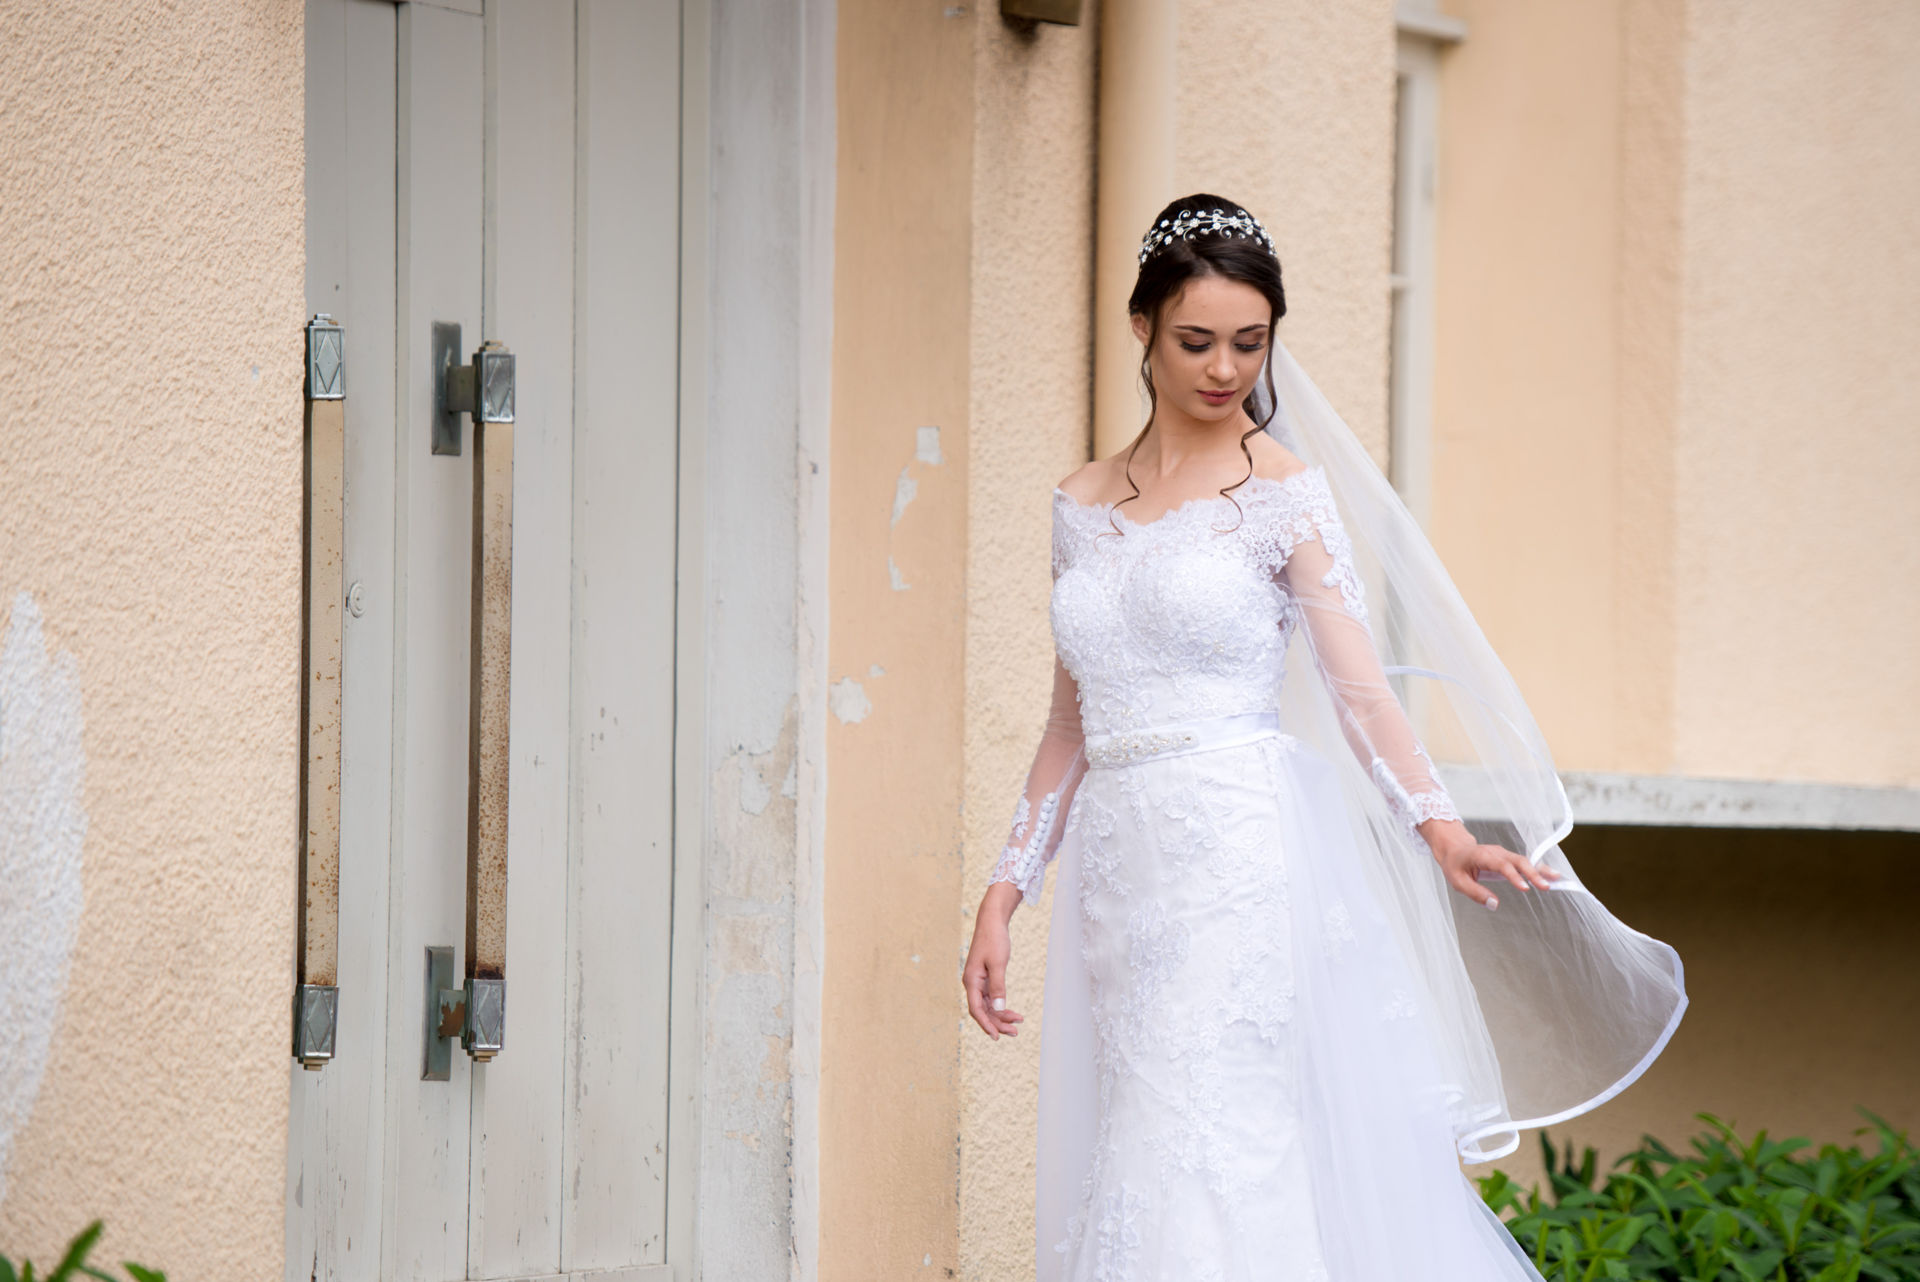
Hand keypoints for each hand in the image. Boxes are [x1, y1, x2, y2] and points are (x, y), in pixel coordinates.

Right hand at [962, 883, 1024, 1039]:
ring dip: (1002, 1016)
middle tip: (1015, 1033)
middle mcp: (972, 983)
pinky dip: (1002, 1006)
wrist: (992, 921)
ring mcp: (979, 982)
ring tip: (1018, 1024)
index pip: (977, 1009)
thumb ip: (998, 986)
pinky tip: (1013, 1013)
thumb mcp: (998, 963)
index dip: (986, 1025)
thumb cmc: (994, 940)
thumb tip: (1000, 1008)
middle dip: (998, 1023)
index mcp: (971, 981)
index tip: (997, 1036)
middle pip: (983, 1011)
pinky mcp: (985, 978)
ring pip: (989, 1006)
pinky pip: (992, 998)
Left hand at [1423, 819, 1558, 909]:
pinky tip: (1552, 876)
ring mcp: (1504, 853)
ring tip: (1558, 879)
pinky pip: (1525, 863)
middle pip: (1518, 860)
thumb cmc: (1455, 865)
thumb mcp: (1458, 882)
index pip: (1501, 865)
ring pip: (1525, 860)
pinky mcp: (1508, 858)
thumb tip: (1495, 905)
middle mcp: (1496, 852)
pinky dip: (1538, 869)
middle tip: (1546, 886)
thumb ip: (1476, 894)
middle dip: (1533, 873)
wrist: (1455, 848)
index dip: (1514, 876)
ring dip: (1540, 870)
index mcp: (1482, 856)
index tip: (1525, 888)